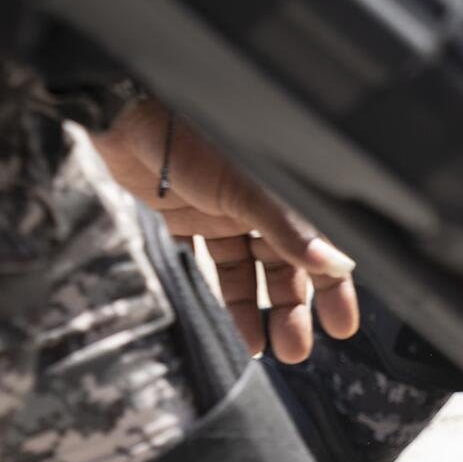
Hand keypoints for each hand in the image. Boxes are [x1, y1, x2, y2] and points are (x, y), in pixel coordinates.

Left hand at [92, 99, 358, 362]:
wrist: (122, 111)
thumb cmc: (191, 134)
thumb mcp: (249, 187)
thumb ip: (291, 229)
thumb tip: (336, 265)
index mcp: (283, 193)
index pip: (320, 249)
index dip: (332, 289)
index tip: (339, 327)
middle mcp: (257, 204)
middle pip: (283, 268)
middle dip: (291, 310)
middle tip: (294, 350)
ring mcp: (220, 210)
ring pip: (246, 271)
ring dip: (254, 310)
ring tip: (259, 348)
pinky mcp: (184, 214)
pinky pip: (204, 261)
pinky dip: (214, 292)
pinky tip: (221, 321)